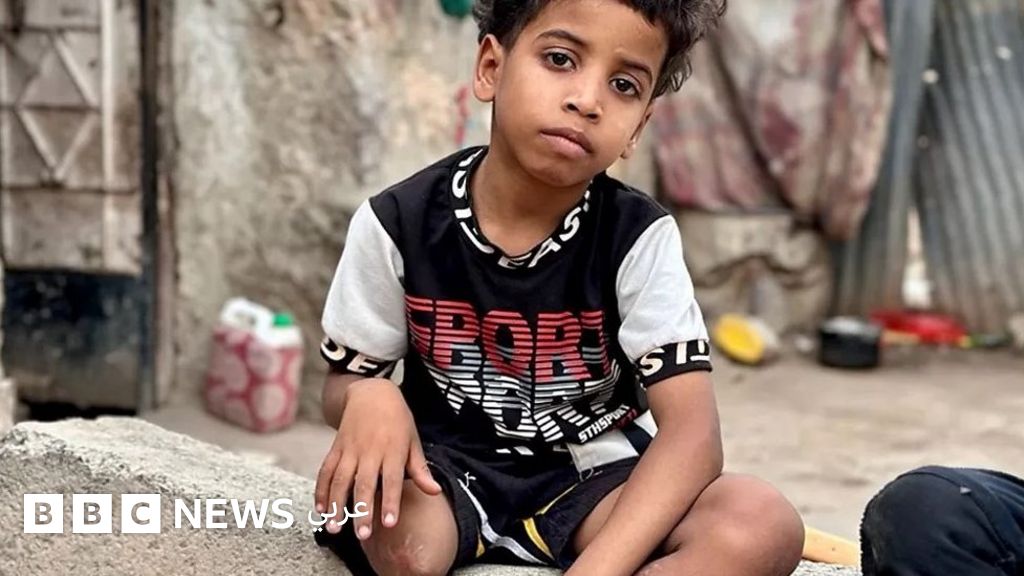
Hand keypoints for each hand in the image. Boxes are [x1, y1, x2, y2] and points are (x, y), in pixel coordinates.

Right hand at [314, 378, 441, 539]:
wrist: (371, 392)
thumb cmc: (397, 420)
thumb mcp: (413, 441)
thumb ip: (420, 469)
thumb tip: (435, 492)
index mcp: (393, 450)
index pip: (392, 480)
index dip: (390, 501)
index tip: (388, 523)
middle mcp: (370, 451)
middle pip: (364, 484)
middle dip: (362, 510)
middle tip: (362, 535)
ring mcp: (350, 449)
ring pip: (340, 480)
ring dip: (336, 505)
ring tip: (335, 528)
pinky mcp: (335, 448)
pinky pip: (325, 471)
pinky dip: (321, 490)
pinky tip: (320, 509)